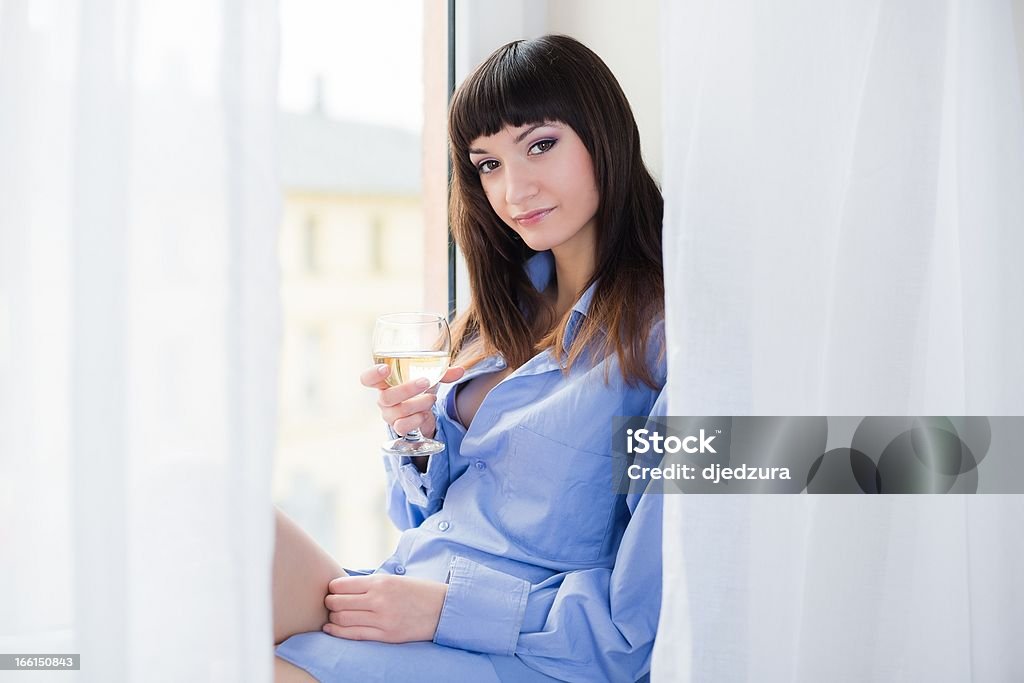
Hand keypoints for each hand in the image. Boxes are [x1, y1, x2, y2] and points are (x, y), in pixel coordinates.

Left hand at [323, 574, 447, 642]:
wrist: (443, 609)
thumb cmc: (418, 592)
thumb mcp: (395, 580)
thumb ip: (371, 584)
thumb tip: (343, 589)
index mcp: (381, 582)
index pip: (343, 585)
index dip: (332, 588)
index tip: (332, 590)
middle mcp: (379, 600)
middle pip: (339, 603)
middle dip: (330, 603)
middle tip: (330, 603)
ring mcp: (382, 619)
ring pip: (343, 619)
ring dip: (333, 617)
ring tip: (333, 615)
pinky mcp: (386, 636)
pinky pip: (355, 635)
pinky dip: (338, 632)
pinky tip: (332, 628)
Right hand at [360, 364, 464, 438]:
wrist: (423, 409)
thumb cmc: (420, 388)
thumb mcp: (430, 376)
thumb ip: (443, 372)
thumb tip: (461, 370)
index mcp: (385, 382)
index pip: (367, 379)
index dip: (373, 374)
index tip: (386, 369)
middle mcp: (383, 398)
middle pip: (385, 396)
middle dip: (407, 389)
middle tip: (425, 382)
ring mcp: (389, 414)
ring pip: (397, 412)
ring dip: (418, 404)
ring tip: (432, 399)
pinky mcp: (398, 427)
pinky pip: (402, 426)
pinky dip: (416, 420)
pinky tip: (425, 414)